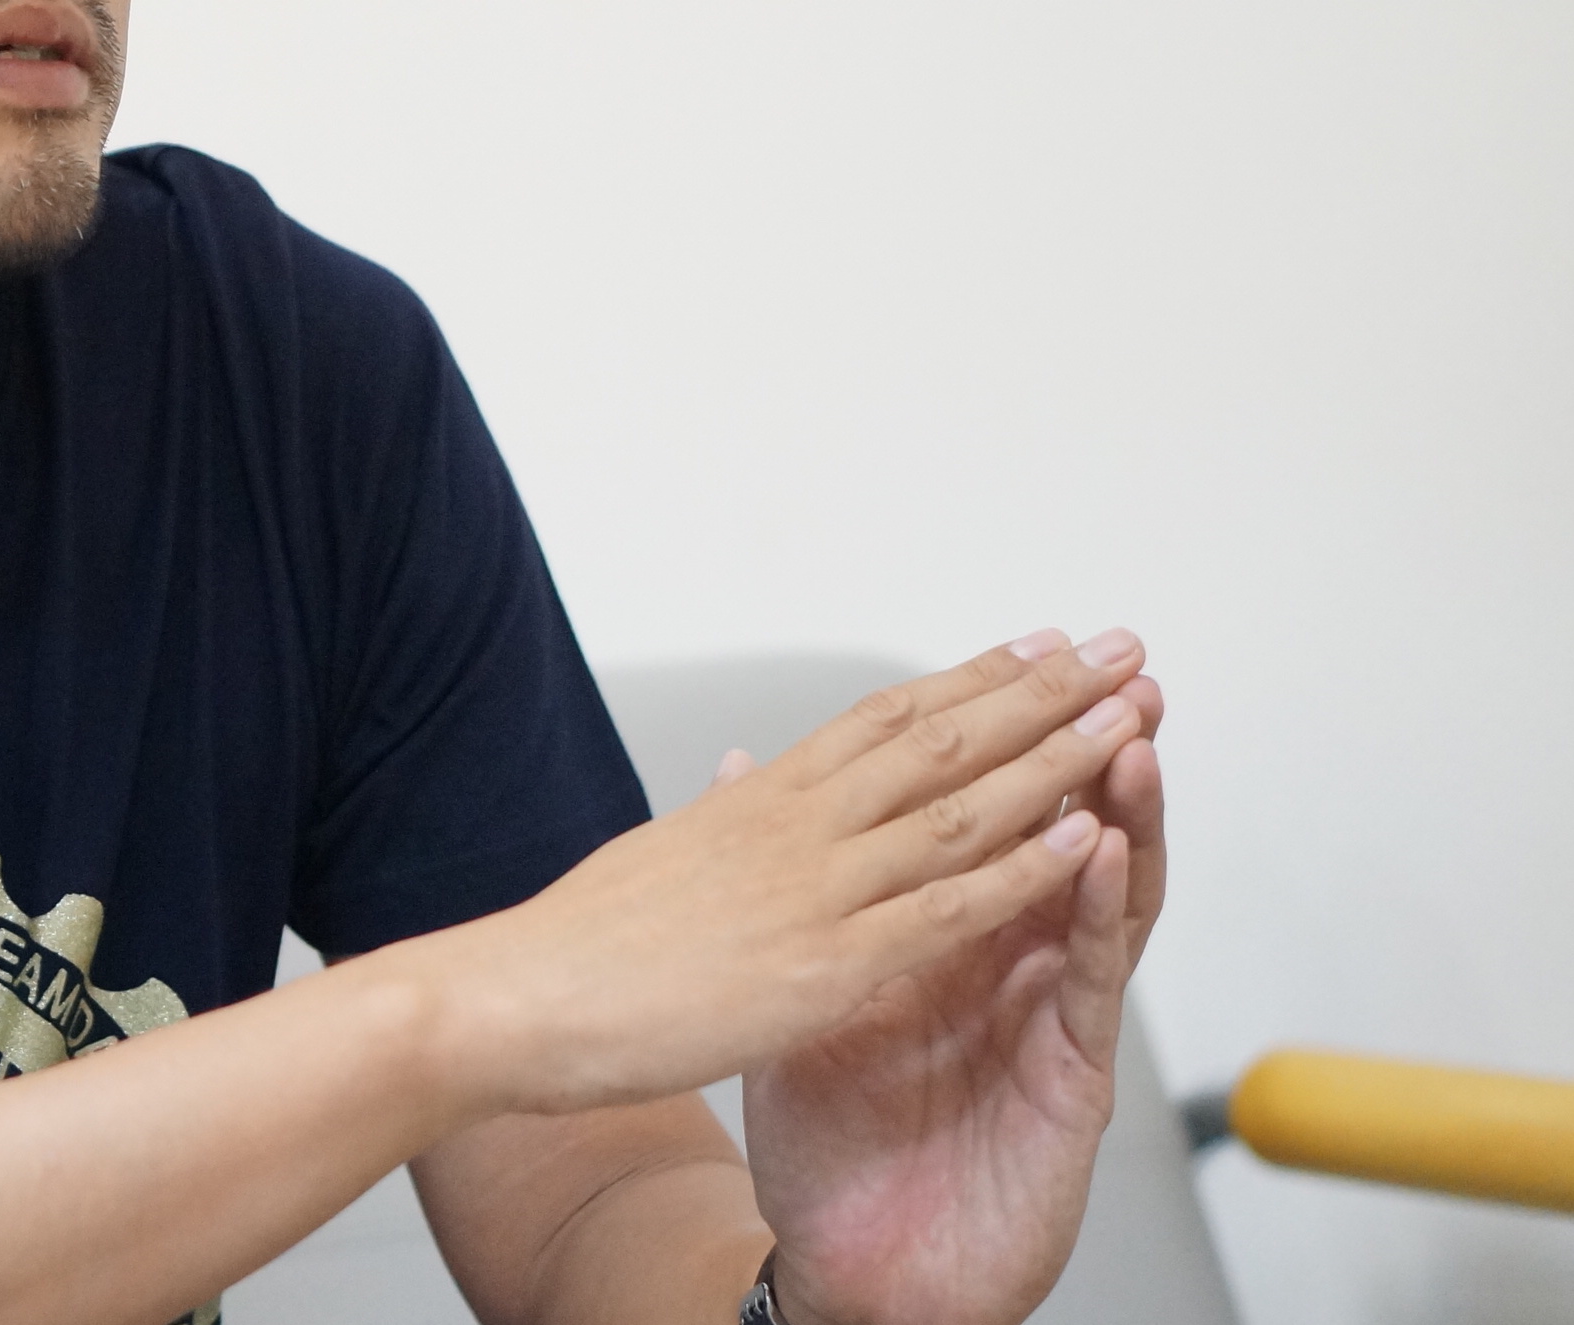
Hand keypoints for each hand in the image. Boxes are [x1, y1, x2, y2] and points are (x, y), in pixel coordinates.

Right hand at [399, 629, 1151, 1120]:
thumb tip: (733, 776)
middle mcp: (795, 825)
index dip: (973, 679)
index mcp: (756, 800)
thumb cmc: (570, 947)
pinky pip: (946, 908)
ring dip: (1057, 759)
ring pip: (961, 807)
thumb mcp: (653, 857)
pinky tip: (1085, 840)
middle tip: (1121, 649)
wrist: (512, 1000)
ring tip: (1132, 716)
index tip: (1038, 645)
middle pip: (944, 738)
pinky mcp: (823, 965)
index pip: (888, 719)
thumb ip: (712, 817)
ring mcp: (813, 890)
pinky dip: (1023, 869)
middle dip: (1043, 692)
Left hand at [742, 628, 1166, 1324]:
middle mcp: (1008, 964)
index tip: (1029, 648)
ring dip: (1121, 808)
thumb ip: (789, 888)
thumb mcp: (796, 993)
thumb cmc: (835, 1142)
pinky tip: (1103, 846)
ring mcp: (1046, 1017)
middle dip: (1089, 746)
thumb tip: (741, 777)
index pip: (989, 815)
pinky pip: (1088, 980)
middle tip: (1119, 659)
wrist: (853, 1266)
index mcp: (943, 933)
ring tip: (1130, 727)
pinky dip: (1095, 908)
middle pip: (1063, 834)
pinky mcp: (1070, 1081)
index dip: (1012, 737)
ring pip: (1101, 893)